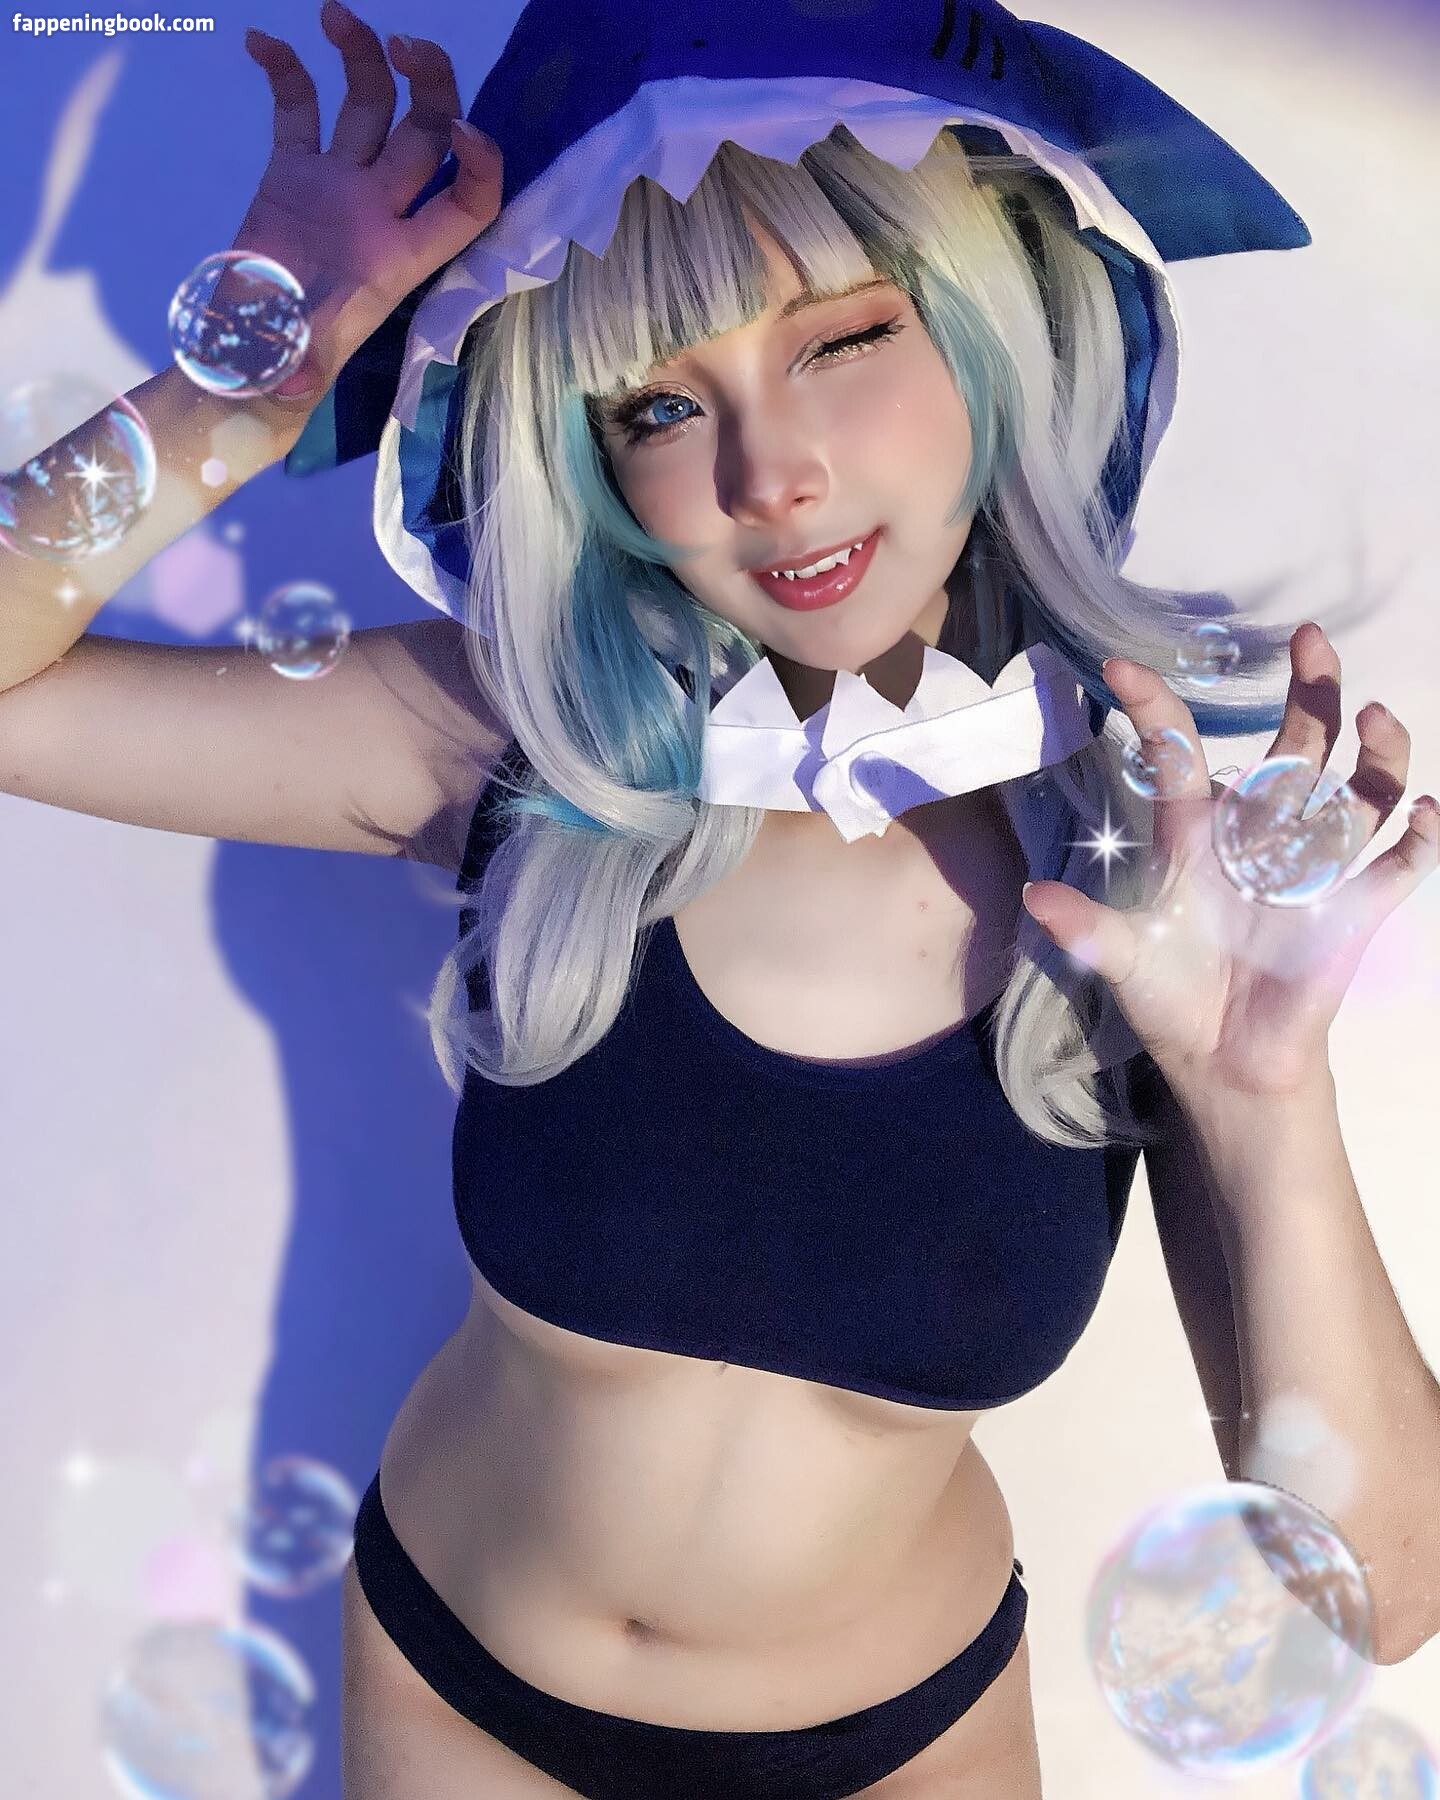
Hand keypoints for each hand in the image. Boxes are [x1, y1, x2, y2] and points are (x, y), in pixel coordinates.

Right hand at [235, 0, 500, 407]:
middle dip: (429, 83)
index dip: (481, 165)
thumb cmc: (280, 368)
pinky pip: (297, 111)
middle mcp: (381, 210)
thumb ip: (304, 362)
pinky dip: (283, 73)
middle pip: (426, 132)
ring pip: (367, 105)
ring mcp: (338, 186)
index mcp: (403, 254)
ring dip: (361, 55)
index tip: (462, 130)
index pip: (469, 203)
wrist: (240, 358)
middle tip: (405, 45)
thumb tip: (297, 381)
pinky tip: (259, 42)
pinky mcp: (291, 175)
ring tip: (335, 14)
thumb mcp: (300, 366)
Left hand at [1021, 622, 1438, 1099]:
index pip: (1178, 756)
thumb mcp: (1119, 957)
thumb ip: (1084, 925)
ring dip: (1378, 755)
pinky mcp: (1352, 912)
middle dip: (1311, 693)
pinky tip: (1428, 811)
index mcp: (1198, 835)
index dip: (1154, 710)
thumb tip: (1033, 897)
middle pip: (1298, 749)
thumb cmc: (1170, 996)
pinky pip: (1399, 866)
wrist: (1222, 1060)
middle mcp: (1260, 837)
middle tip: (1312, 638)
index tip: (1120, 666)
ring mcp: (1313, 870)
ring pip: (1360, 793)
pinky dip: (1421, 840)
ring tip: (1378, 716)